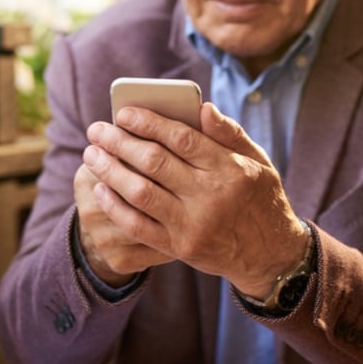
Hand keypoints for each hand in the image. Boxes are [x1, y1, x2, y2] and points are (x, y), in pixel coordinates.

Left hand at [83, 102, 308, 298]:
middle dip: (119, 142)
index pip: (182, 138)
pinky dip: (115, 206)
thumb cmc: (260, 198)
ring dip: (110, 171)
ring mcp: (193, 224)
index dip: (148, 122)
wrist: (270, 256)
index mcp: (230, 169)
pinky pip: (138, 225)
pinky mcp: (180, 247)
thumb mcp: (258, 161)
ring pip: (140, 193)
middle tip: (97, 130)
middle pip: (154, 162)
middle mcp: (210, 196)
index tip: (123, 112)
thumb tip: (201, 107)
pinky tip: (101, 189)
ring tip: (92, 155)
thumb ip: (230, 133)